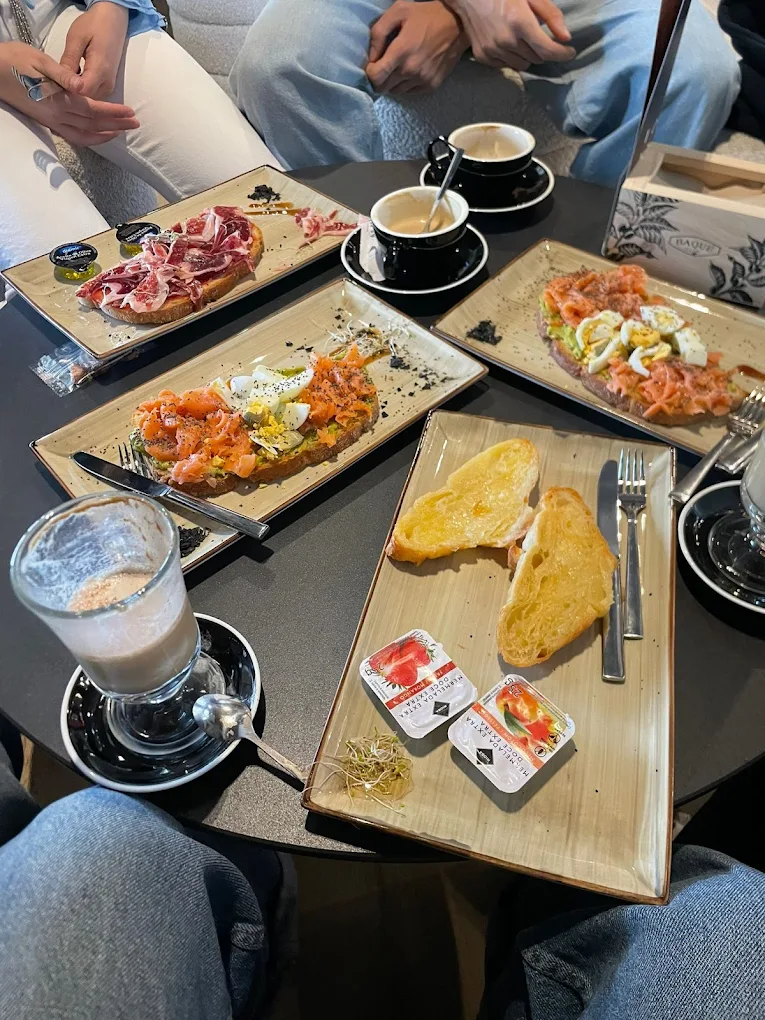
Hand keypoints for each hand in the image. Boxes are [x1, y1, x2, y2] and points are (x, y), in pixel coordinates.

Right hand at [0, 40, 137, 144]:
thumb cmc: (14, 60)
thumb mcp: (39, 60)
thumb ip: (62, 74)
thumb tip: (81, 85)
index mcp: (57, 99)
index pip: (93, 110)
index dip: (113, 113)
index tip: (130, 113)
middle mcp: (56, 116)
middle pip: (93, 126)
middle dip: (116, 126)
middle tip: (135, 124)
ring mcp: (51, 122)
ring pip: (84, 136)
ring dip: (104, 135)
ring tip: (120, 131)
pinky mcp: (47, 122)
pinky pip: (73, 137)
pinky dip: (89, 139)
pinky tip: (97, 135)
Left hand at [59, 1, 129, 98]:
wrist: (113, 20)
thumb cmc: (94, 25)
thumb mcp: (76, 37)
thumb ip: (69, 60)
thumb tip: (61, 79)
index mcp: (100, 69)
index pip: (81, 91)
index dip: (66, 90)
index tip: (53, 83)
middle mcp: (107, 83)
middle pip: (85, 100)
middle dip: (69, 95)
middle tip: (53, 84)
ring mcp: (109, 86)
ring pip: (89, 101)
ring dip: (75, 95)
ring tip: (61, 83)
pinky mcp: (107, 86)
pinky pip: (93, 96)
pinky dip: (81, 93)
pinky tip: (70, 83)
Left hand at [366, 0, 467, 94]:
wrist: (458, 24)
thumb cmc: (426, 15)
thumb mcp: (399, 11)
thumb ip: (379, 32)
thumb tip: (371, 56)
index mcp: (401, 52)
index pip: (376, 77)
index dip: (369, 73)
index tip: (373, 65)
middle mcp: (411, 70)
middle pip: (383, 88)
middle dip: (379, 78)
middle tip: (384, 66)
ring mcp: (422, 80)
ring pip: (395, 91)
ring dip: (392, 82)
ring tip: (399, 66)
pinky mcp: (431, 85)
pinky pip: (410, 91)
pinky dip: (406, 84)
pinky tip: (411, 69)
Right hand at [447, 0, 573, 69]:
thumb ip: (551, 15)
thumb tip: (566, 38)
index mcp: (520, 22)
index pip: (547, 50)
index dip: (562, 54)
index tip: (570, 52)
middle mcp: (506, 40)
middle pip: (537, 59)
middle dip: (543, 50)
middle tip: (541, 37)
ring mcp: (493, 50)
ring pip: (522, 65)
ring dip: (528, 55)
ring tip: (524, 40)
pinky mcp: (483, 56)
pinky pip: (506, 65)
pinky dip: (512, 57)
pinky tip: (508, 42)